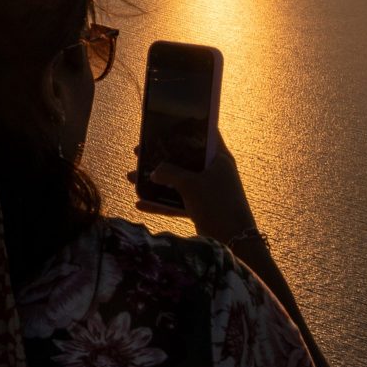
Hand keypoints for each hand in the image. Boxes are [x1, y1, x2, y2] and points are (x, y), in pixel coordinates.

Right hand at [127, 132, 257, 243]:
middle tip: (140, 152)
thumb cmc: (217, 204)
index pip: (203, 135)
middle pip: (183, 159)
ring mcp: (207, 190)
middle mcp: (213, 171)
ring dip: (155, 181)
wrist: (235, 241)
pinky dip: (160, 203)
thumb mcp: (190, 184)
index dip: (184, 128)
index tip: (164, 125)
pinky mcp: (202, 208)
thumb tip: (154, 172)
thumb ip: (169, 173)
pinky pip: (177, 201)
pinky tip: (140, 203)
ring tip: (131, 177)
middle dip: (160, 157)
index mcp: (219, 158)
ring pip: (177, 181)